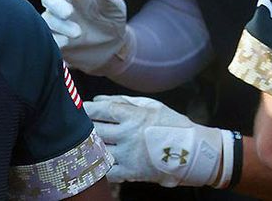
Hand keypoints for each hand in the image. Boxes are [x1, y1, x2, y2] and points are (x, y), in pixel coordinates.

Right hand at [40, 0, 132, 74]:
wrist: (111, 46)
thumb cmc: (112, 20)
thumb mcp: (116, 9)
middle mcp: (63, 4)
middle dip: (56, 3)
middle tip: (69, 12)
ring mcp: (57, 22)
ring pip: (47, 19)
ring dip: (61, 25)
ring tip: (78, 33)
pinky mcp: (55, 40)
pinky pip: (48, 38)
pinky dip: (55, 40)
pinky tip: (67, 42)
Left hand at [86, 95, 225, 187]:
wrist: (192, 152)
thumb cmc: (172, 125)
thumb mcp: (152, 106)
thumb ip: (123, 101)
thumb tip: (97, 100)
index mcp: (134, 116)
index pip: (101, 110)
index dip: (86, 109)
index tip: (78, 108)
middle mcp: (128, 134)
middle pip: (95, 130)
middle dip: (85, 127)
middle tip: (79, 126)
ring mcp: (128, 154)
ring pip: (97, 150)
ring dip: (89, 146)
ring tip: (85, 143)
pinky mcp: (131, 172)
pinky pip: (106, 171)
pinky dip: (98, 166)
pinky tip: (96, 161)